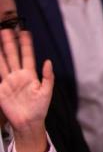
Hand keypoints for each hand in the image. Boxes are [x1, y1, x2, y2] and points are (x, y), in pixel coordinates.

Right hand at [0, 29, 52, 151]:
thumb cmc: (40, 108)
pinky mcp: (0, 90)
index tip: (25, 32)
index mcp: (30, 75)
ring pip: (2, 63)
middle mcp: (17, 76)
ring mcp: (7, 82)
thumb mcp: (47, 92)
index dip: (26, 45)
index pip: (27, 56)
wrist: (28, 122)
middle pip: (12, 56)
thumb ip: (48, 77)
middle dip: (9, 43)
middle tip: (6, 29)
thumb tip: (48, 61)